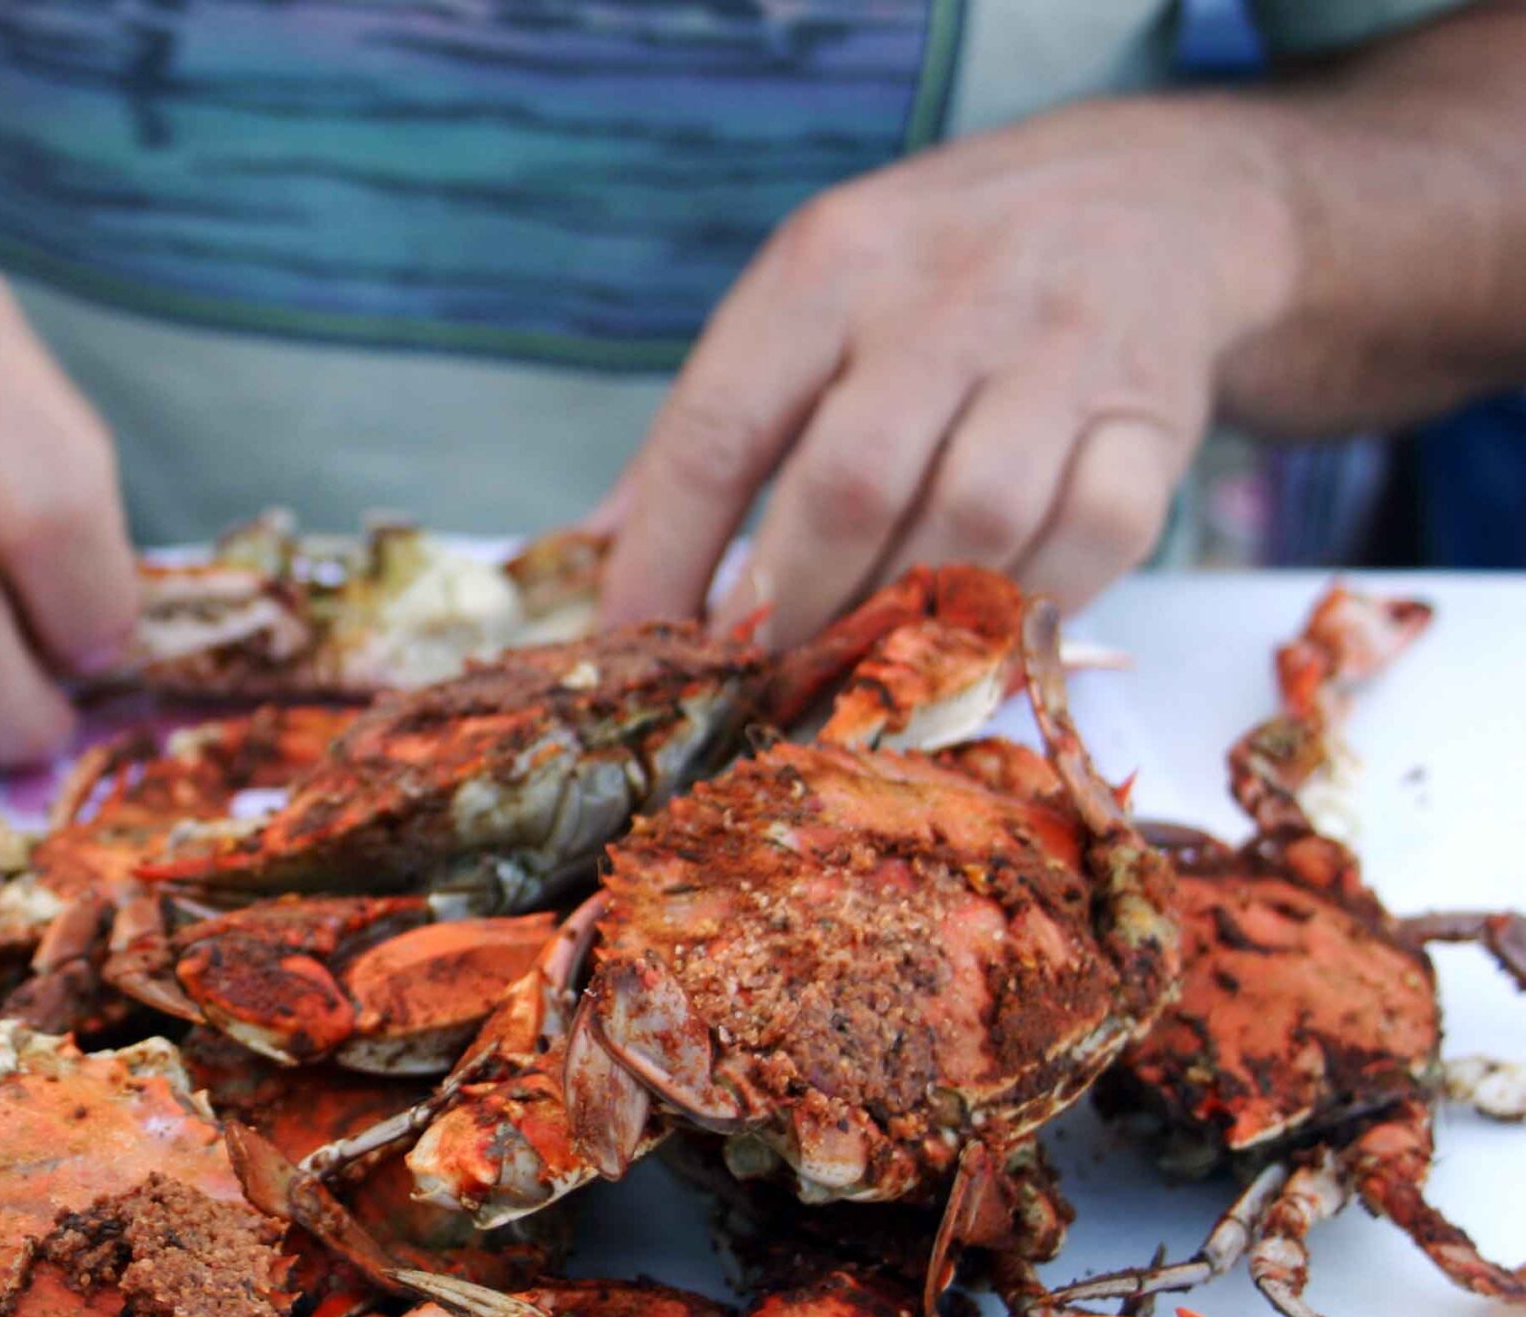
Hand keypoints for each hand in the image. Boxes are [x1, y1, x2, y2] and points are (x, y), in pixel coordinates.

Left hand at [598, 97, 1295, 647]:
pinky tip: (975, 637)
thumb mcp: (811, 298)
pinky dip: (1023, 614)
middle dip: (788, 612)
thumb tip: (594, 559)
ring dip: (900, 627)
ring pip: (969, 528)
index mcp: (828, 267)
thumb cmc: (939, 275)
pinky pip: (1089, 545)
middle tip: (754, 683)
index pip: (719, 430)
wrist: (1152, 202)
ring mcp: (1061, 355)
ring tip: (852, 679)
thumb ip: (710, 429)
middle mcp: (945, 298)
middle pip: (847, 489)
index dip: (665, 560)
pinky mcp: (1154, 419)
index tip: (638, 648)